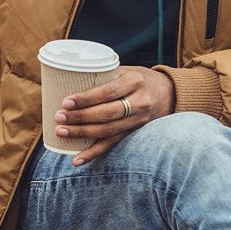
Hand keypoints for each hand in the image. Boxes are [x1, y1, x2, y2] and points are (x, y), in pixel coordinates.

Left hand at [53, 66, 174, 166]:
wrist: (171, 93)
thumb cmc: (141, 78)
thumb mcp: (127, 70)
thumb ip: (105, 75)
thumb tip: (70, 76)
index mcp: (134, 82)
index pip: (107, 92)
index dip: (86, 99)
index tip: (66, 102)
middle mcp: (139, 102)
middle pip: (107, 113)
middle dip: (80, 117)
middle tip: (59, 118)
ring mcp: (139, 120)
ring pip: (108, 131)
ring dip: (83, 134)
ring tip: (62, 132)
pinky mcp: (135, 133)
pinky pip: (113, 144)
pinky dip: (94, 153)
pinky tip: (77, 159)